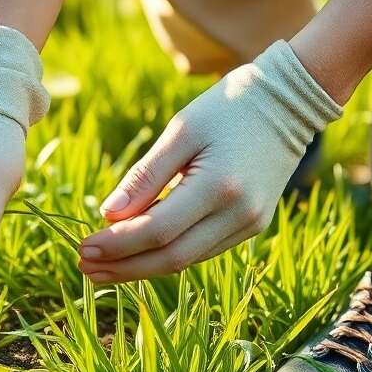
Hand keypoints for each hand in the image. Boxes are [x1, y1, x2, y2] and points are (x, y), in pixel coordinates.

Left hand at [78, 41, 340, 282]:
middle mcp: (238, 215)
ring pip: (186, 260)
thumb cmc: (227, 108)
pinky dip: (167, 254)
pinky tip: (138, 253)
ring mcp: (250, 225)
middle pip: (171, 258)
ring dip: (141, 267)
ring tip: (102, 267)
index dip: (117, 245)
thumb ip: (145, 176)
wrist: (288, 104)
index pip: (157, 231)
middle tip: (85, 267)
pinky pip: (202, 250)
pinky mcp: (253, 226)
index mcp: (218, 188)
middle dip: (124, 267)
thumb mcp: (180, 131)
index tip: (83, 247)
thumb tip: (108, 214)